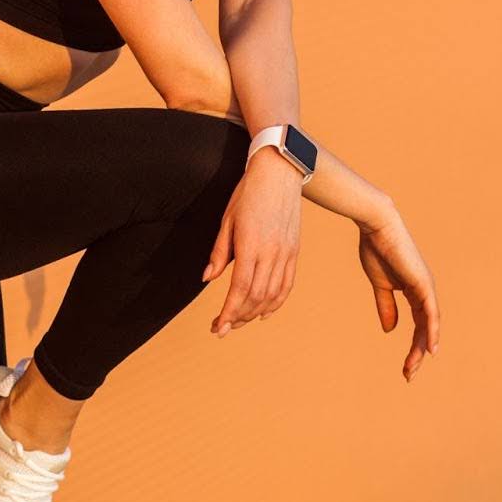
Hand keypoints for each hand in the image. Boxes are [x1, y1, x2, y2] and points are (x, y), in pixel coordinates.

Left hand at [202, 150, 301, 336]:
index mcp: (251, 245)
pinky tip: (264, 313)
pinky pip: (287, 284)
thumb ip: (219, 252)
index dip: (228, 312)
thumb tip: (207, 279)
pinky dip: (276, 302)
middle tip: (222, 328)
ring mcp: (286, 253)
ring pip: (273, 294)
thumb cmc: (247, 193)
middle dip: (238, 317)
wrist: (279, 173)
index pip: (240, 289)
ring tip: (238, 321)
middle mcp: (272, 253)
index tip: (217, 326)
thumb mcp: (226, 220)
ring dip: (255, 313)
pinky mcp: (294, 251)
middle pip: (256, 296)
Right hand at [358, 210, 440, 381]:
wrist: (376, 227)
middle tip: (409, 374)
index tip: (407, 366)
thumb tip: (390, 330)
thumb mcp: (380, 285)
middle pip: (425, 329)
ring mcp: (426, 288)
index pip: (417, 324)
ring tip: (414, 367)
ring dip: (422, 347)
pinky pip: (431, 313)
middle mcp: (424, 291)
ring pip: (429, 325)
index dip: (413, 345)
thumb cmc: (376, 250)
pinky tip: (430, 348)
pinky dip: (432, 331)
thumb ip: (386, 306)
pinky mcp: (423, 284)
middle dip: (417, 352)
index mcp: (413, 291)